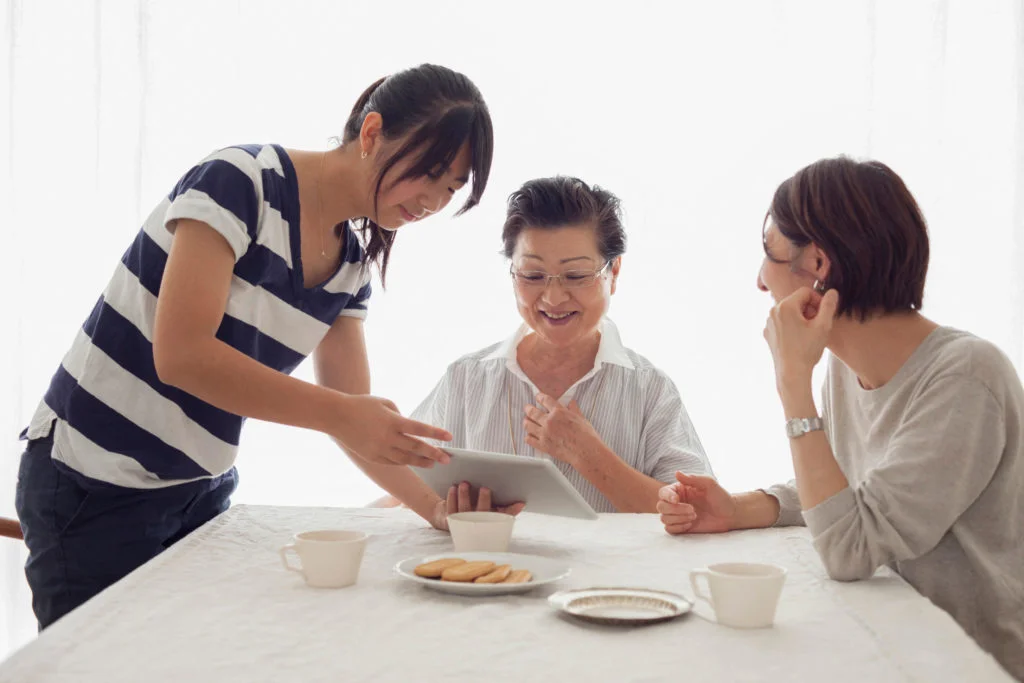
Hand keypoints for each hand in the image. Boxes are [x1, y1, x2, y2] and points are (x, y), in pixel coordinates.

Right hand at [331, 394, 452, 467]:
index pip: (420, 429)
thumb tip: (410, 429)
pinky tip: (413, 462)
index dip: (436, 434)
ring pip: (406, 459)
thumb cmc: (362, 405)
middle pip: (416, 448)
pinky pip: (392, 462)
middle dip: (434, 454)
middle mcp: (388, 437)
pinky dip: (404, 462)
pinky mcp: (372, 457)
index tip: (449, 437)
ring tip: (433, 463)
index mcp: (393, 421)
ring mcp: (380, 449)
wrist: (336, 416)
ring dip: (421, 462)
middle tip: (447, 459)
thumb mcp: (385, 403)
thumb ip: (400, 415)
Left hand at [428, 482, 525, 530]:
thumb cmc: (475, 514)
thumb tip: (521, 503)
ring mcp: (462, 522)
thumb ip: (506, 508)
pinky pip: (450, 509)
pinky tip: (453, 488)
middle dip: (484, 501)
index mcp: (488, 521)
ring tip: (464, 484)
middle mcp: (476, 523)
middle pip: (481, 513)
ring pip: (463, 511)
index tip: (519, 502)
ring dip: (464, 497)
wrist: (449, 520)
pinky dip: (451, 498)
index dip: (511, 511)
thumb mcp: (491, 512)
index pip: (502, 517)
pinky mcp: (449, 519)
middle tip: (485, 488)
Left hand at [523, 393, 602, 465]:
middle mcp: (549, 421)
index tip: (537, 397)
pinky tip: (528, 436)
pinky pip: (530, 440)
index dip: (540, 397)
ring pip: (528, 425)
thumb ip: (574, 410)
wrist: (585, 452)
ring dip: (526, 421)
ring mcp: (544, 433)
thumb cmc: (586, 436)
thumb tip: (572, 403)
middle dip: (528, 408)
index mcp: (559, 412)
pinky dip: (528, 436)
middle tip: (527, 407)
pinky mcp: (543, 445)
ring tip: (525, 420)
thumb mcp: (581, 418)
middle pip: (533, 412)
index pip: (545, 400)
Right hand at [657, 472, 735, 534]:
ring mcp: (678, 515)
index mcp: (679, 490)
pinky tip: (690, 524)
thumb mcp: (709, 483)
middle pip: (661, 507)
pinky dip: (678, 527)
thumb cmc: (720, 497)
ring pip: (664, 518)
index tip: (677, 500)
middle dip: (675, 510)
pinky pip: (669, 529)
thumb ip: (693, 478)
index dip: (667, 497)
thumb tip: (676, 473)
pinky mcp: (681, 526)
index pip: (663, 493)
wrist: (730, 515)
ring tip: (694, 516)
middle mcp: (676, 502)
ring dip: (678, 519)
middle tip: (693, 510)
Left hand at [764, 287, 838, 391]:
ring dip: (800, 318)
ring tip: (808, 333)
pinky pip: (782, 323)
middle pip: (796, 301)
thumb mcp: (823, 326)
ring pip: (789, 312)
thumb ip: (829, 306)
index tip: (823, 314)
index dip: (818, 300)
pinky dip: (791, 327)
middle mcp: (773, 311)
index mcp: (785, 306)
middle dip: (809, 310)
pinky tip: (798, 340)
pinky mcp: (768, 333)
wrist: (791, 373)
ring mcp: (768, 323)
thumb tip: (832, 292)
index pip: (805, 292)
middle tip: (817, 325)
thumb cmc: (807, 350)